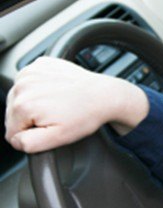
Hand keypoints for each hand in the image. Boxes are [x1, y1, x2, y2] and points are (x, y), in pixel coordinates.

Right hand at [5, 57, 148, 152]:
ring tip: (57, 104)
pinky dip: (40, 88)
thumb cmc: (85, 115)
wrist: (104, 94)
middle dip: (32, 119)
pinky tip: (56, 92)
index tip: (50, 128)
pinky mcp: (40, 64)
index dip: (31, 134)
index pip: (12, 131)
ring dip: (34, 103)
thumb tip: (15, 140)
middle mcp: (22, 85)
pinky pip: (30, 82)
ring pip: (20, 97)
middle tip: (56, 116)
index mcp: (23, 104)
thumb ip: (29, 143)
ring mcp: (31, 71)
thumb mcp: (58, 138)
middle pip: (14, 113)